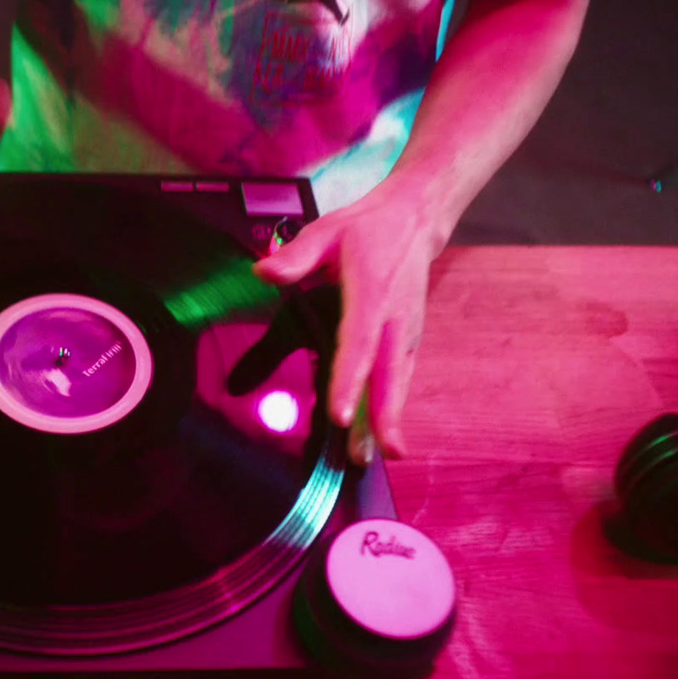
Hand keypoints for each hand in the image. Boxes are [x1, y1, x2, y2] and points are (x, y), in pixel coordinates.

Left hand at [251, 183, 443, 464]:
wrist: (415, 221)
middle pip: (388, 374)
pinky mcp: (409, 340)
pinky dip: (393, 409)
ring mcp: (407, 331)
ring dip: (388, 421)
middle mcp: (395, 319)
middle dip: (381, 417)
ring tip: (377, 458)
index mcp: (372, 293)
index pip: (360, 342)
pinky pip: (399, 378)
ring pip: (398, 382)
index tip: (341, 414)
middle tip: (370, 456)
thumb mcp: (328, 230)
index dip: (351, 380)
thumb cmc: (366, 230)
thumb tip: (262, 273)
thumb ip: (296, 255)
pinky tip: (381, 438)